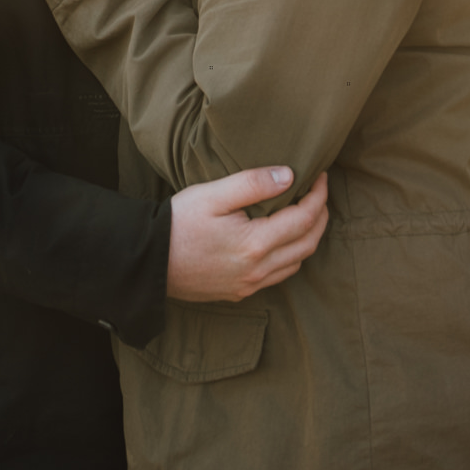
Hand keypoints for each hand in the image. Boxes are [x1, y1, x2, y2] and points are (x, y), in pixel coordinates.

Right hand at [166, 167, 329, 302]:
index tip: (320, 176)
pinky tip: (283, 241)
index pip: (304, 218)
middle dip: (320, 217)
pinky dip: (291, 256)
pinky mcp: (239, 292)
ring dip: (308, 238)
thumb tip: (289, 176)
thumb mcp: (212, 194)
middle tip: (319, 194)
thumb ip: (252, 184)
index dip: (318, 196)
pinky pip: (278, 276)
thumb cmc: (178, 223)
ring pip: (296, 263)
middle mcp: (258, 270)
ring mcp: (249, 284)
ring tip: (306, 214)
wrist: (149, 262)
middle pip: (308, 243)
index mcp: (255, 244)